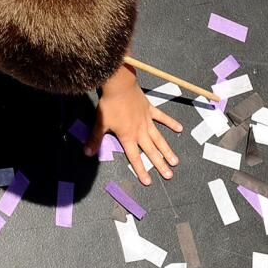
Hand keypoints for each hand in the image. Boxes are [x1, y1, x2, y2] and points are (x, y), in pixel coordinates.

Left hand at [87, 65, 184, 185]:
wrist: (119, 85)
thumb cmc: (109, 105)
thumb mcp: (100, 123)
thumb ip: (95, 139)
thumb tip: (87, 154)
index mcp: (128, 136)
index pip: (134, 157)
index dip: (140, 170)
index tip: (148, 182)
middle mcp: (140, 131)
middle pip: (151, 151)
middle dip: (160, 164)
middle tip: (169, 176)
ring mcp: (147, 120)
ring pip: (159, 138)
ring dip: (167, 150)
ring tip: (175, 161)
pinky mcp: (150, 109)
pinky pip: (162, 117)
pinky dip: (170, 122)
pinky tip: (180, 129)